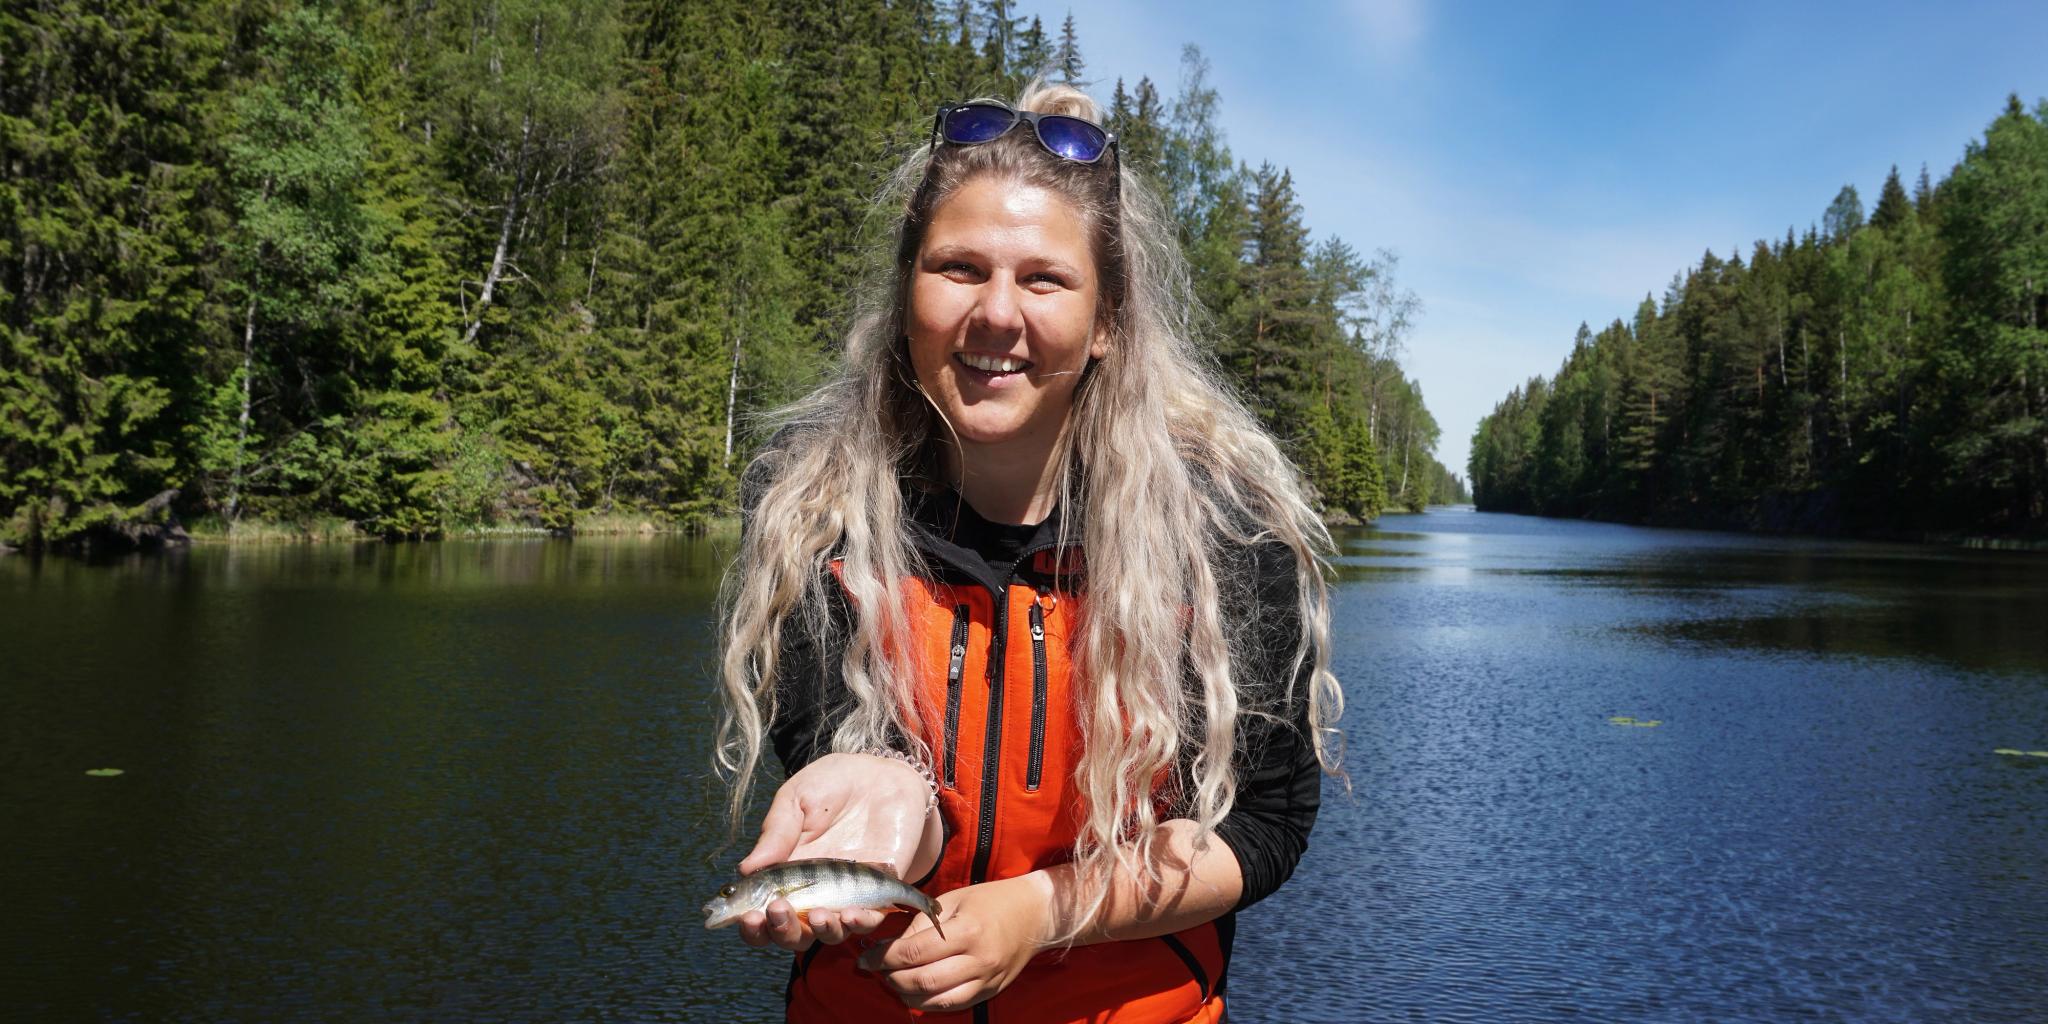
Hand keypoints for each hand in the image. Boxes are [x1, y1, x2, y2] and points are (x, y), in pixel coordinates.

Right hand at [733, 752, 939, 951]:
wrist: (882, 775)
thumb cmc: (832, 784)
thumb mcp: (797, 800)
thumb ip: (776, 833)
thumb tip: (745, 870)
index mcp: (784, 874)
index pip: (762, 914)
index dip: (752, 925)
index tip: (747, 917)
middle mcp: (812, 893)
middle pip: (790, 933)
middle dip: (780, 931)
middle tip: (777, 911)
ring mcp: (845, 895)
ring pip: (828, 933)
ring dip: (820, 931)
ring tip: (818, 914)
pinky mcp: (878, 892)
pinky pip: (868, 921)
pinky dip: (859, 924)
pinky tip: (850, 912)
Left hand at [857, 873, 1055, 1011]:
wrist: (1035, 914)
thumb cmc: (991, 900)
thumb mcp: (953, 900)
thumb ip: (922, 924)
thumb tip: (891, 946)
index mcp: (967, 930)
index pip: (915, 952)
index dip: (884, 957)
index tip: (866, 956)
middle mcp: (978, 960)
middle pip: (922, 981)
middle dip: (891, 978)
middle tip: (876, 969)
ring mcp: (986, 980)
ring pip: (936, 1002)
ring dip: (906, 995)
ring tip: (893, 981)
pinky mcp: (990, 992)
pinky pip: (952, 1006)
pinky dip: (928, 1004)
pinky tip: (915, 993)